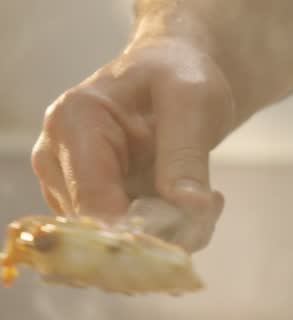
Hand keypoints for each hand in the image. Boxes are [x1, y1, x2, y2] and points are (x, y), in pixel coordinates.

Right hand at [31, 35, 234, 250]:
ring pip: (115, 244)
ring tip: (203, 199)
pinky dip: (164, 235)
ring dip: (168, 236)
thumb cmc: (179, 75)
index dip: (138, 233)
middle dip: (161, 235)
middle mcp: (57, 160)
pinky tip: (188, 206)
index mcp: (74, 123)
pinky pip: (124, 241)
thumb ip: (186, 156)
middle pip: (102, 231)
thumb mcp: (194, 101)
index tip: (189, 231)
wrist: (173, 75)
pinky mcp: (86, 207)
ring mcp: (67, 187)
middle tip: (209, 207)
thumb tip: (190, 210)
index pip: (93, 203)